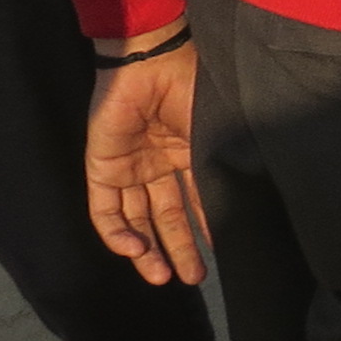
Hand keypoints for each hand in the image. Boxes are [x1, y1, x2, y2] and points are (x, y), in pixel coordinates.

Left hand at [84, 44, 207, 285]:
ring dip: (147, 251)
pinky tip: (136, 251)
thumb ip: (217, 170)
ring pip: (136, 220)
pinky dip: (117, 234)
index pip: (195, 201)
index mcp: (186, 153)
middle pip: (166, 216)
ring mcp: (129, 168)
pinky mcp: (102, 169)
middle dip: (178, 249)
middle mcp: (158, 164)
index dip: (205, 228)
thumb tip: (239, 208)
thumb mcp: (212, 134)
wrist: (150, 61)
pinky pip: (105, 211)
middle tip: (192, 279)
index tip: (221, 253)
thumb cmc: (190, 89)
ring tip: (163, 278)